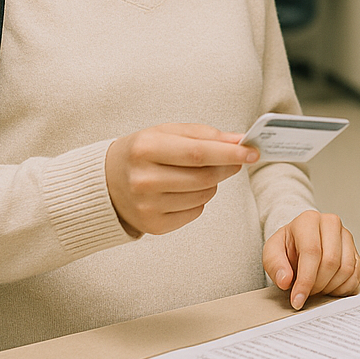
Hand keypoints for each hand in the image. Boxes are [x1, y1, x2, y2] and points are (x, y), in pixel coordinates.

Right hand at [105, 123, 258, 235]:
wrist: (107, 182)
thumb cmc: (144, 151)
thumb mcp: (168, 132)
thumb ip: (205, 134)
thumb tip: (239, 141)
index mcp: (146, 148)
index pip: (198, 153)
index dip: (229, 153)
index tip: (252, 152)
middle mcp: (143, 180)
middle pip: (204, 177)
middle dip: (227, 167)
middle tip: (237, 160)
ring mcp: (147, 206)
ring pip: (204, 195)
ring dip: (212, 182)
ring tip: (196, 173)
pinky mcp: (154, 226)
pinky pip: (195, 212)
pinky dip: (198, 199)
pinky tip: (182, 190)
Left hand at [263, 210, 359, 308]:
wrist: (300, 241)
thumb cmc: (287, 247)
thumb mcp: (272, 253)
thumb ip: (275, 266)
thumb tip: (285, 280)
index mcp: (308, 220)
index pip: (312, 252)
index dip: (305, 280)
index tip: (297, 300)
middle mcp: (331, 223)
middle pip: (331, 261)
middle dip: (318, 285)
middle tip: (307, 293)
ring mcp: (346, 236)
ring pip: (346, 268)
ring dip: (331, 287)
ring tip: (317, 288)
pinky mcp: (355, 250)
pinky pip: (356, 274)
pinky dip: (343, 288)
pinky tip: (329, 287)